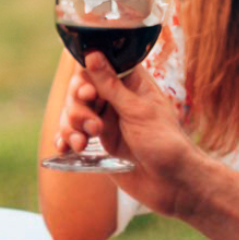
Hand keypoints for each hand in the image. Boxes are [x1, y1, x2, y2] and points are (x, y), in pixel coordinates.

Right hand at [59, 56, 199, 216]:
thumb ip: (111, 85)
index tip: (88, 93)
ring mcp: (106, 120)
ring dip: (71, 126)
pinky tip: (65, 148)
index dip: (86, 76)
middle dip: (78, 108)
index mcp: (130, 84)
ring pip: (73, 113)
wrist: (173, 184)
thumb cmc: (165, 143)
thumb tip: (92, 54)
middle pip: (80, 90)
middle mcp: (116, 99)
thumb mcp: (137, 111)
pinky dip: (66, 140)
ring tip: (82, 143)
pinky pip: (74, 135)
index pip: (98, 66)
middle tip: (93, 126)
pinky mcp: (100, 142)